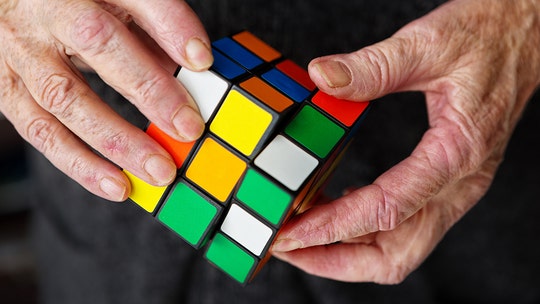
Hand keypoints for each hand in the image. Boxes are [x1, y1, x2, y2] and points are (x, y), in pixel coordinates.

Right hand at [0, 0, 211, 200]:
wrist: (14, 2)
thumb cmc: (77, 3)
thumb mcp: (118, 2)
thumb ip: (154, 27)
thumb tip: (194, 65)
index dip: (171, 28)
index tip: (202, 61)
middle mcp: (45, 12)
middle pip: (97, 44)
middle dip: (148, 90)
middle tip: (188, 128)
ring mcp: (19, 52)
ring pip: (64, 98)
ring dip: (116, 141)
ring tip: (158, 171)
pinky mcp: (5, 88)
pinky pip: (40, 130)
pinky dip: (80, 163)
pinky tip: (116, 185)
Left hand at [272, 0, 539, 282]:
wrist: (526, 34)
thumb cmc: (487, 36)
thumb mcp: (429, 43)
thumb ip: (375, 66)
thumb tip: (322, 76)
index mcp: (457, 153)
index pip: (388, 210)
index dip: (334, 226)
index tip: (291, 233)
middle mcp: (460, 183)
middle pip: (396, 254)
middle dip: (336, 260)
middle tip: (286, 247)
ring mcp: (457, 188)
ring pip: (402, 248)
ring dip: (348, 252)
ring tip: (302, 236)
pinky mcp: (449, 182)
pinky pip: (407, 226)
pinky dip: (367, 231)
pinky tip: (339, 209)